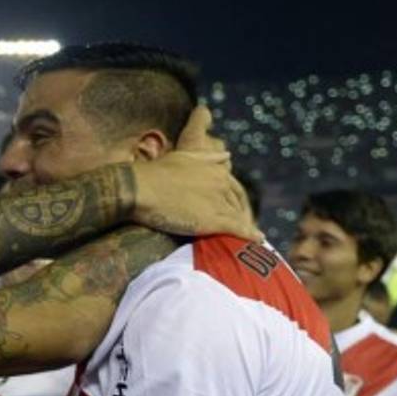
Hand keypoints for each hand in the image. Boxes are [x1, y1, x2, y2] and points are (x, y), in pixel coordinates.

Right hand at [132, 107, 261, 241]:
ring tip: (250, 237)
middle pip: (238, 203)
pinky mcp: (213, 220)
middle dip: (243, 214)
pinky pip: (237, 229)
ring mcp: (219, 202)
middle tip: (244, 225)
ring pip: (239, 216)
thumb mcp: (183, 157)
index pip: (233, 187)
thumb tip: (227, 155)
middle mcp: (221, 184)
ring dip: (246, 226)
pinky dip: (249, 235)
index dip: (236, 200)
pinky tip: (257, 240)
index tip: (236, 208)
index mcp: (215, 170)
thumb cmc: (154, 173)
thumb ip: (207, 158)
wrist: (139, 189)